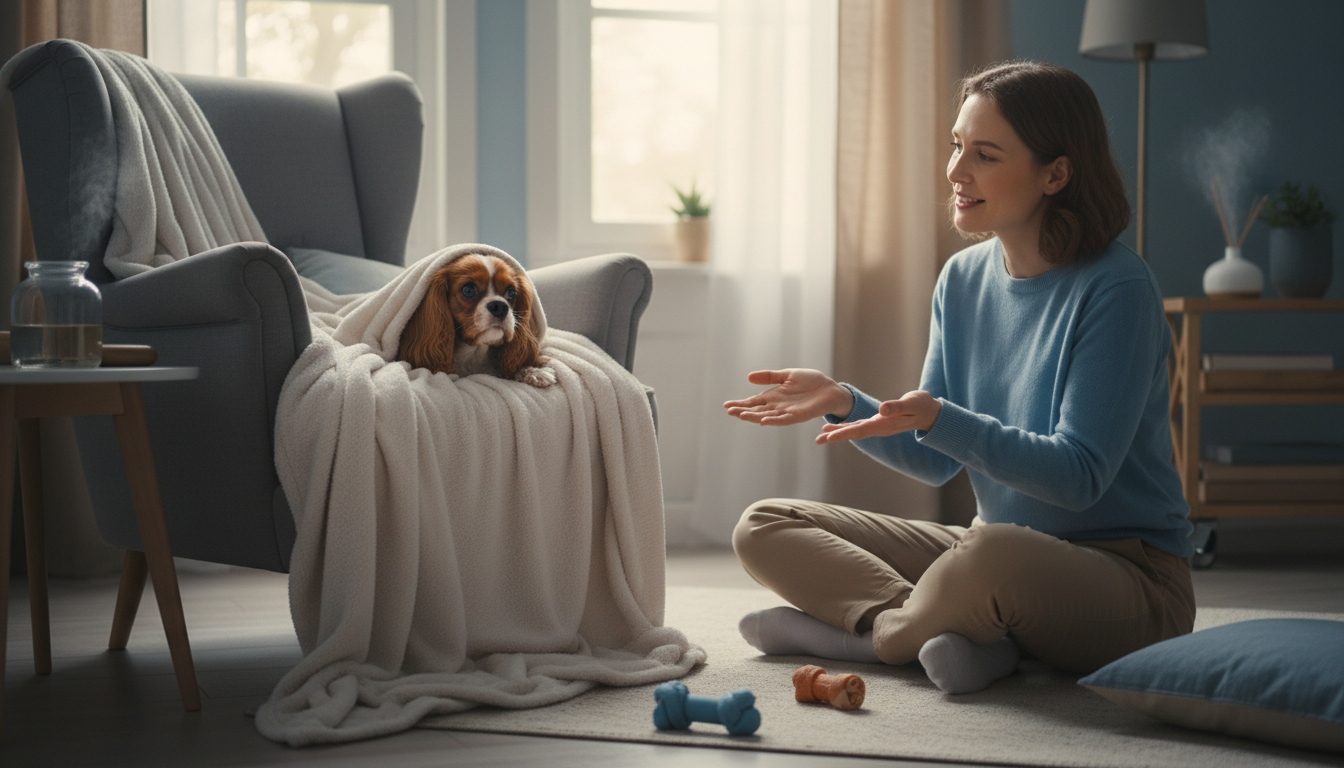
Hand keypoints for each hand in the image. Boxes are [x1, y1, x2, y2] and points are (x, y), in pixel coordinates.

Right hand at [724, 369, 853, 425]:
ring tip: (741, 415)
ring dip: (754, 417)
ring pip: (767, 416)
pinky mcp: (798, 415)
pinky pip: (784, 419)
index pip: (753, 402)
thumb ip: (770, 377)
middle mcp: (778, 406)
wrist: (831, 389)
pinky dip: (773, 420)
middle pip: (757, 410)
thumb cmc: (811, 382)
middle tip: (729, 411)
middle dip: (743, 411)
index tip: (726, 405)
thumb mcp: (788, 375)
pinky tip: (763, 421)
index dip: (740, 403)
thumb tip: (749, 377)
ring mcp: (787, 412)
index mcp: (774, 396)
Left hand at [814, 390, 940, 444]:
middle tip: (818, 440)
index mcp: (884, 424)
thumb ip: (897, 407)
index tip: (829, 437)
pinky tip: (834, 427)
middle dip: (835, 437)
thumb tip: (882, 409)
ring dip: (837, 434)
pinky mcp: (878, 422)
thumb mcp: (912, 403)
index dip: (844, 433)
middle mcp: (879, 428)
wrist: (931, 413)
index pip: (860, 430)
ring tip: (820, 436)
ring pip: (854, 431)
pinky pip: (858, 426)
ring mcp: (878, 426)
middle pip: (853, 434)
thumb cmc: (923, 406)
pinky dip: (845, 427)